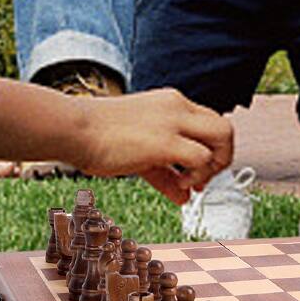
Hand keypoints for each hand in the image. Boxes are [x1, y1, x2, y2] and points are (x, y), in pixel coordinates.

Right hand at [76, 89, 233, 206]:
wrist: (74, 128)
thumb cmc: (97, 138)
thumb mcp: (138, 151)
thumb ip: (165, 172)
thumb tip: (184, 197)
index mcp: (169, 103)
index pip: (208, 123)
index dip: (209, 151)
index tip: (195, 174)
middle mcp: (176, 106)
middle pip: (225, 128)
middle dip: (222, 158)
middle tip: (202, 179)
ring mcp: (173, 121)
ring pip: (223, 136)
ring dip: (216, 166)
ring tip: (192, 183)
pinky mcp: (166, 141)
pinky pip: (202, 159)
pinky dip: (198, 177)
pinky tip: (179, 187)